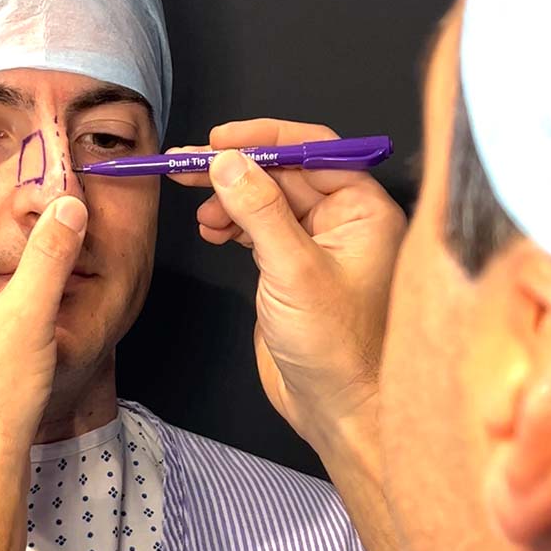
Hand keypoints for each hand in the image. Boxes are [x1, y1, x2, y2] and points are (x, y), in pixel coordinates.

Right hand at [168, 121, 405, 452]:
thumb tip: (228, 163)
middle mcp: (345, 221)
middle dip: (236, 168)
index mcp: (363, 210)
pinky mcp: (292, 269)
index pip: (314, 151)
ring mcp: (317, 245)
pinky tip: (212, 229)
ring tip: (200, 210)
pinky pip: (259, 227)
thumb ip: (259, 212)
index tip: (220, 140)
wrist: (337, 410)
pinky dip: (232, 223)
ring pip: (266, 199)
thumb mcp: (294, 271)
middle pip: (284, 172)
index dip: (265, 139)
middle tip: (187, 164)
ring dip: (229, 197)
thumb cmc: (339, 351)